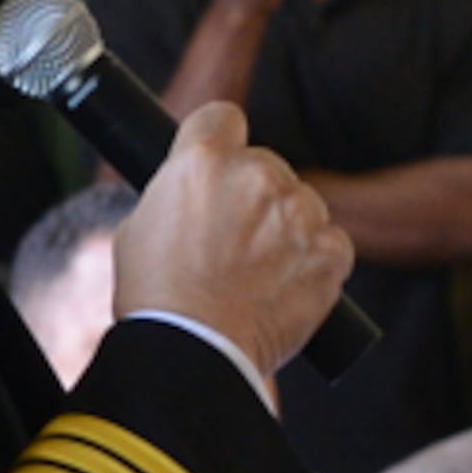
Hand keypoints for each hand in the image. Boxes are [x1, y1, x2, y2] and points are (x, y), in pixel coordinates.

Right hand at [113, 103, 355, 378]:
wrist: (194, 354)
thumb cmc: (158, 300)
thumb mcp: (140, 226)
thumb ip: (177, 193)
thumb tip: (195, 191)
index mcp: (202, 160)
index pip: (224, 118)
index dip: (220, 143)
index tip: (221, 167)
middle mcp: (256, 176)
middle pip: (266, 165)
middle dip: (255, 196)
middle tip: (234, 242)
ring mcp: (298, 213)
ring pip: (301, 204)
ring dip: (287, 228)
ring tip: (257, 274)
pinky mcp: (330, 251)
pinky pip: (330, 243)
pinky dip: (314, 262)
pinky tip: (283, 288)